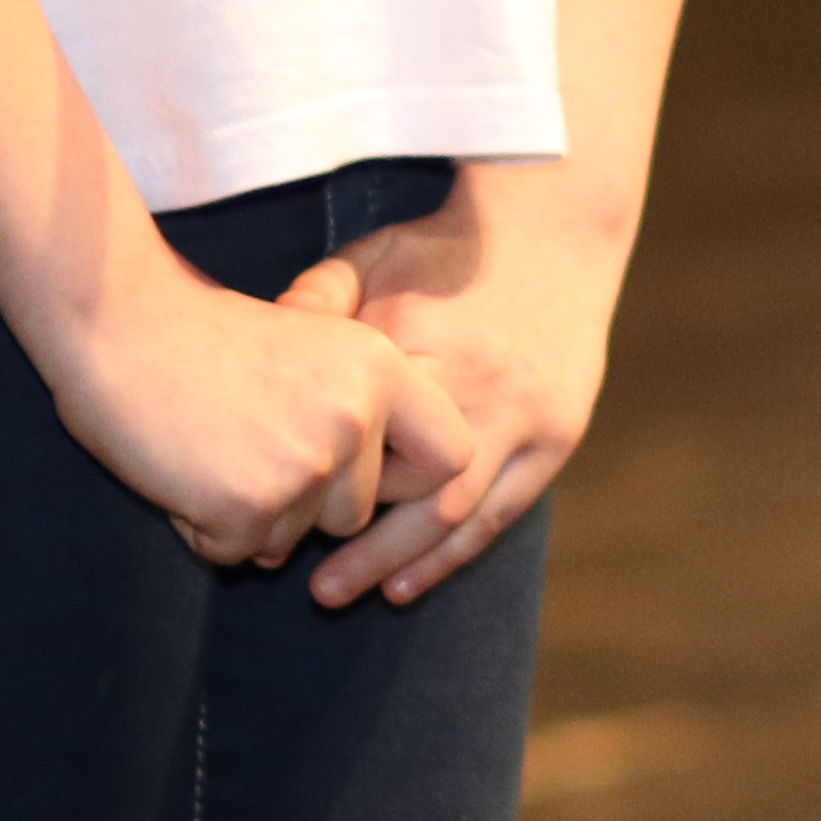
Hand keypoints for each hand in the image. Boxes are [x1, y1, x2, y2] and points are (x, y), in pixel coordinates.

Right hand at [37, 258, 471, 569]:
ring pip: (293, 540)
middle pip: (356, 515)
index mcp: (380, 368)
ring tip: (211, 450)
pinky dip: (203, 530)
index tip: (367, 476)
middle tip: (246, 448)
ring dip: (250, 517)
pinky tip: (181, 471)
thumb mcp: (309, 343)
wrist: (119, 324)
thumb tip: (374, 496)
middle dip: (303, 506)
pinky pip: (237, 552)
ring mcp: (306, 463)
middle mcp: (355, 415)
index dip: (412, 482)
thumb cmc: (204, 336)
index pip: (451, 455)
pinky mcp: (250, 504)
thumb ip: (354, 406)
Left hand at [277, 166, 625, 608]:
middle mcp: (476, 387)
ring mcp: (523, 418)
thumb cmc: (445, 245)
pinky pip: (498, 514)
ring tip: (334, 592)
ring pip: (449, 513)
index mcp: (421, 343)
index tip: (265, 501)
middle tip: (280, 563)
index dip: (312, 474)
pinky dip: (450, 557)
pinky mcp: (556, 437)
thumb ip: (318, 298)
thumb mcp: (373, 255)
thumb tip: (264, 341)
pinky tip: (406, 586)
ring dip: (390, 561)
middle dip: (343, 533)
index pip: (357, 431)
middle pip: (400, 484)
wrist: (555, 229)